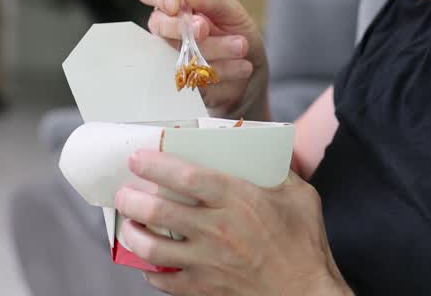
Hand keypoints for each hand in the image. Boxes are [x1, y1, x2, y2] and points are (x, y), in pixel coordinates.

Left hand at [115, 150, 350, 295]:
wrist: (307, 293)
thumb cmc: (305, 243)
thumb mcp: (299, 195)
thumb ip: (276, 170)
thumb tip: (260, 149)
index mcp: (238, 199)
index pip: (185, 177)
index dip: (155, 165)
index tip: (137, 158)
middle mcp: (217, 229)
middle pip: (158, 211)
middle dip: (131, 199)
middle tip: (123, 192)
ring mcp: (207, 262)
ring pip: (152, 248)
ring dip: (132, 234)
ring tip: (127, 224)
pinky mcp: (205, 288)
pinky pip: (164, 281)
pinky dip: (150, 271)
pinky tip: (147, 262)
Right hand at [134, 0, 269, 120]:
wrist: (251, 63)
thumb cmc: (235, 29)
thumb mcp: (231, 8)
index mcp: (175, 1)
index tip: (175, 4)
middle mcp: (167, 26)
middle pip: (158, 24)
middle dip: (183, 27)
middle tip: (205, 28)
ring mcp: (172, 53)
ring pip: (179, 51)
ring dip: (216, 48)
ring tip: (240, 46)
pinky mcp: (183, 78)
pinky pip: (195, 76)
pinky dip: (223, 70)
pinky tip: (241, 66)